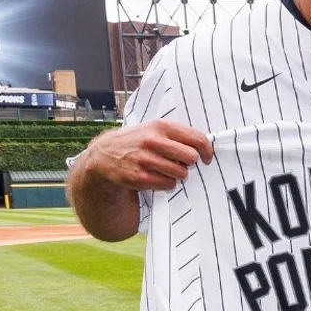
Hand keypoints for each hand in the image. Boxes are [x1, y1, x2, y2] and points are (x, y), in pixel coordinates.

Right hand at [81, 119, 213, 191]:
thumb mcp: (154, 129)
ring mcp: (144, 159)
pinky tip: (157, 177)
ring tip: (166, 170)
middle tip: (181, 163)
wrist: (103, 155)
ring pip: (181, 173)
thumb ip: (177, 134)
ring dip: (178, 175)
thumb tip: (204, 145)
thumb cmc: (136, 141)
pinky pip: (168, 184)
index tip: (206, 158)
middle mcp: (153, 141)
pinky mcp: (138, 177)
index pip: (196, 138)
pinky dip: (167, 184)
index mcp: (160, 126)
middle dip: (189, 163)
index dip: (207, 150)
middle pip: (191, 158)